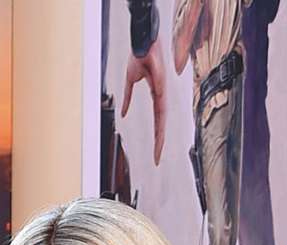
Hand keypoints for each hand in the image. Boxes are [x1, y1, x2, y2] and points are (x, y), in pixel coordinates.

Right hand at [122, 43, 166, 164]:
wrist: (142, 42)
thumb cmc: (139, 56)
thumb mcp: (130, 81)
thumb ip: (128, 98)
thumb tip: (124, 113)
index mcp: (156, 96)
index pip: (157, 121)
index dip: (156, 135)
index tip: (155, 150)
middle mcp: (162, 97)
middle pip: (161, 125)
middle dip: (158, 143)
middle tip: (157, 161)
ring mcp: (163, 93)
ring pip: (163, 121)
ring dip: (160, 138)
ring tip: (158, 153)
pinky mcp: (161, 87)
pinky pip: (161, 108)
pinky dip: (160, 122)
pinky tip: (158, 134)